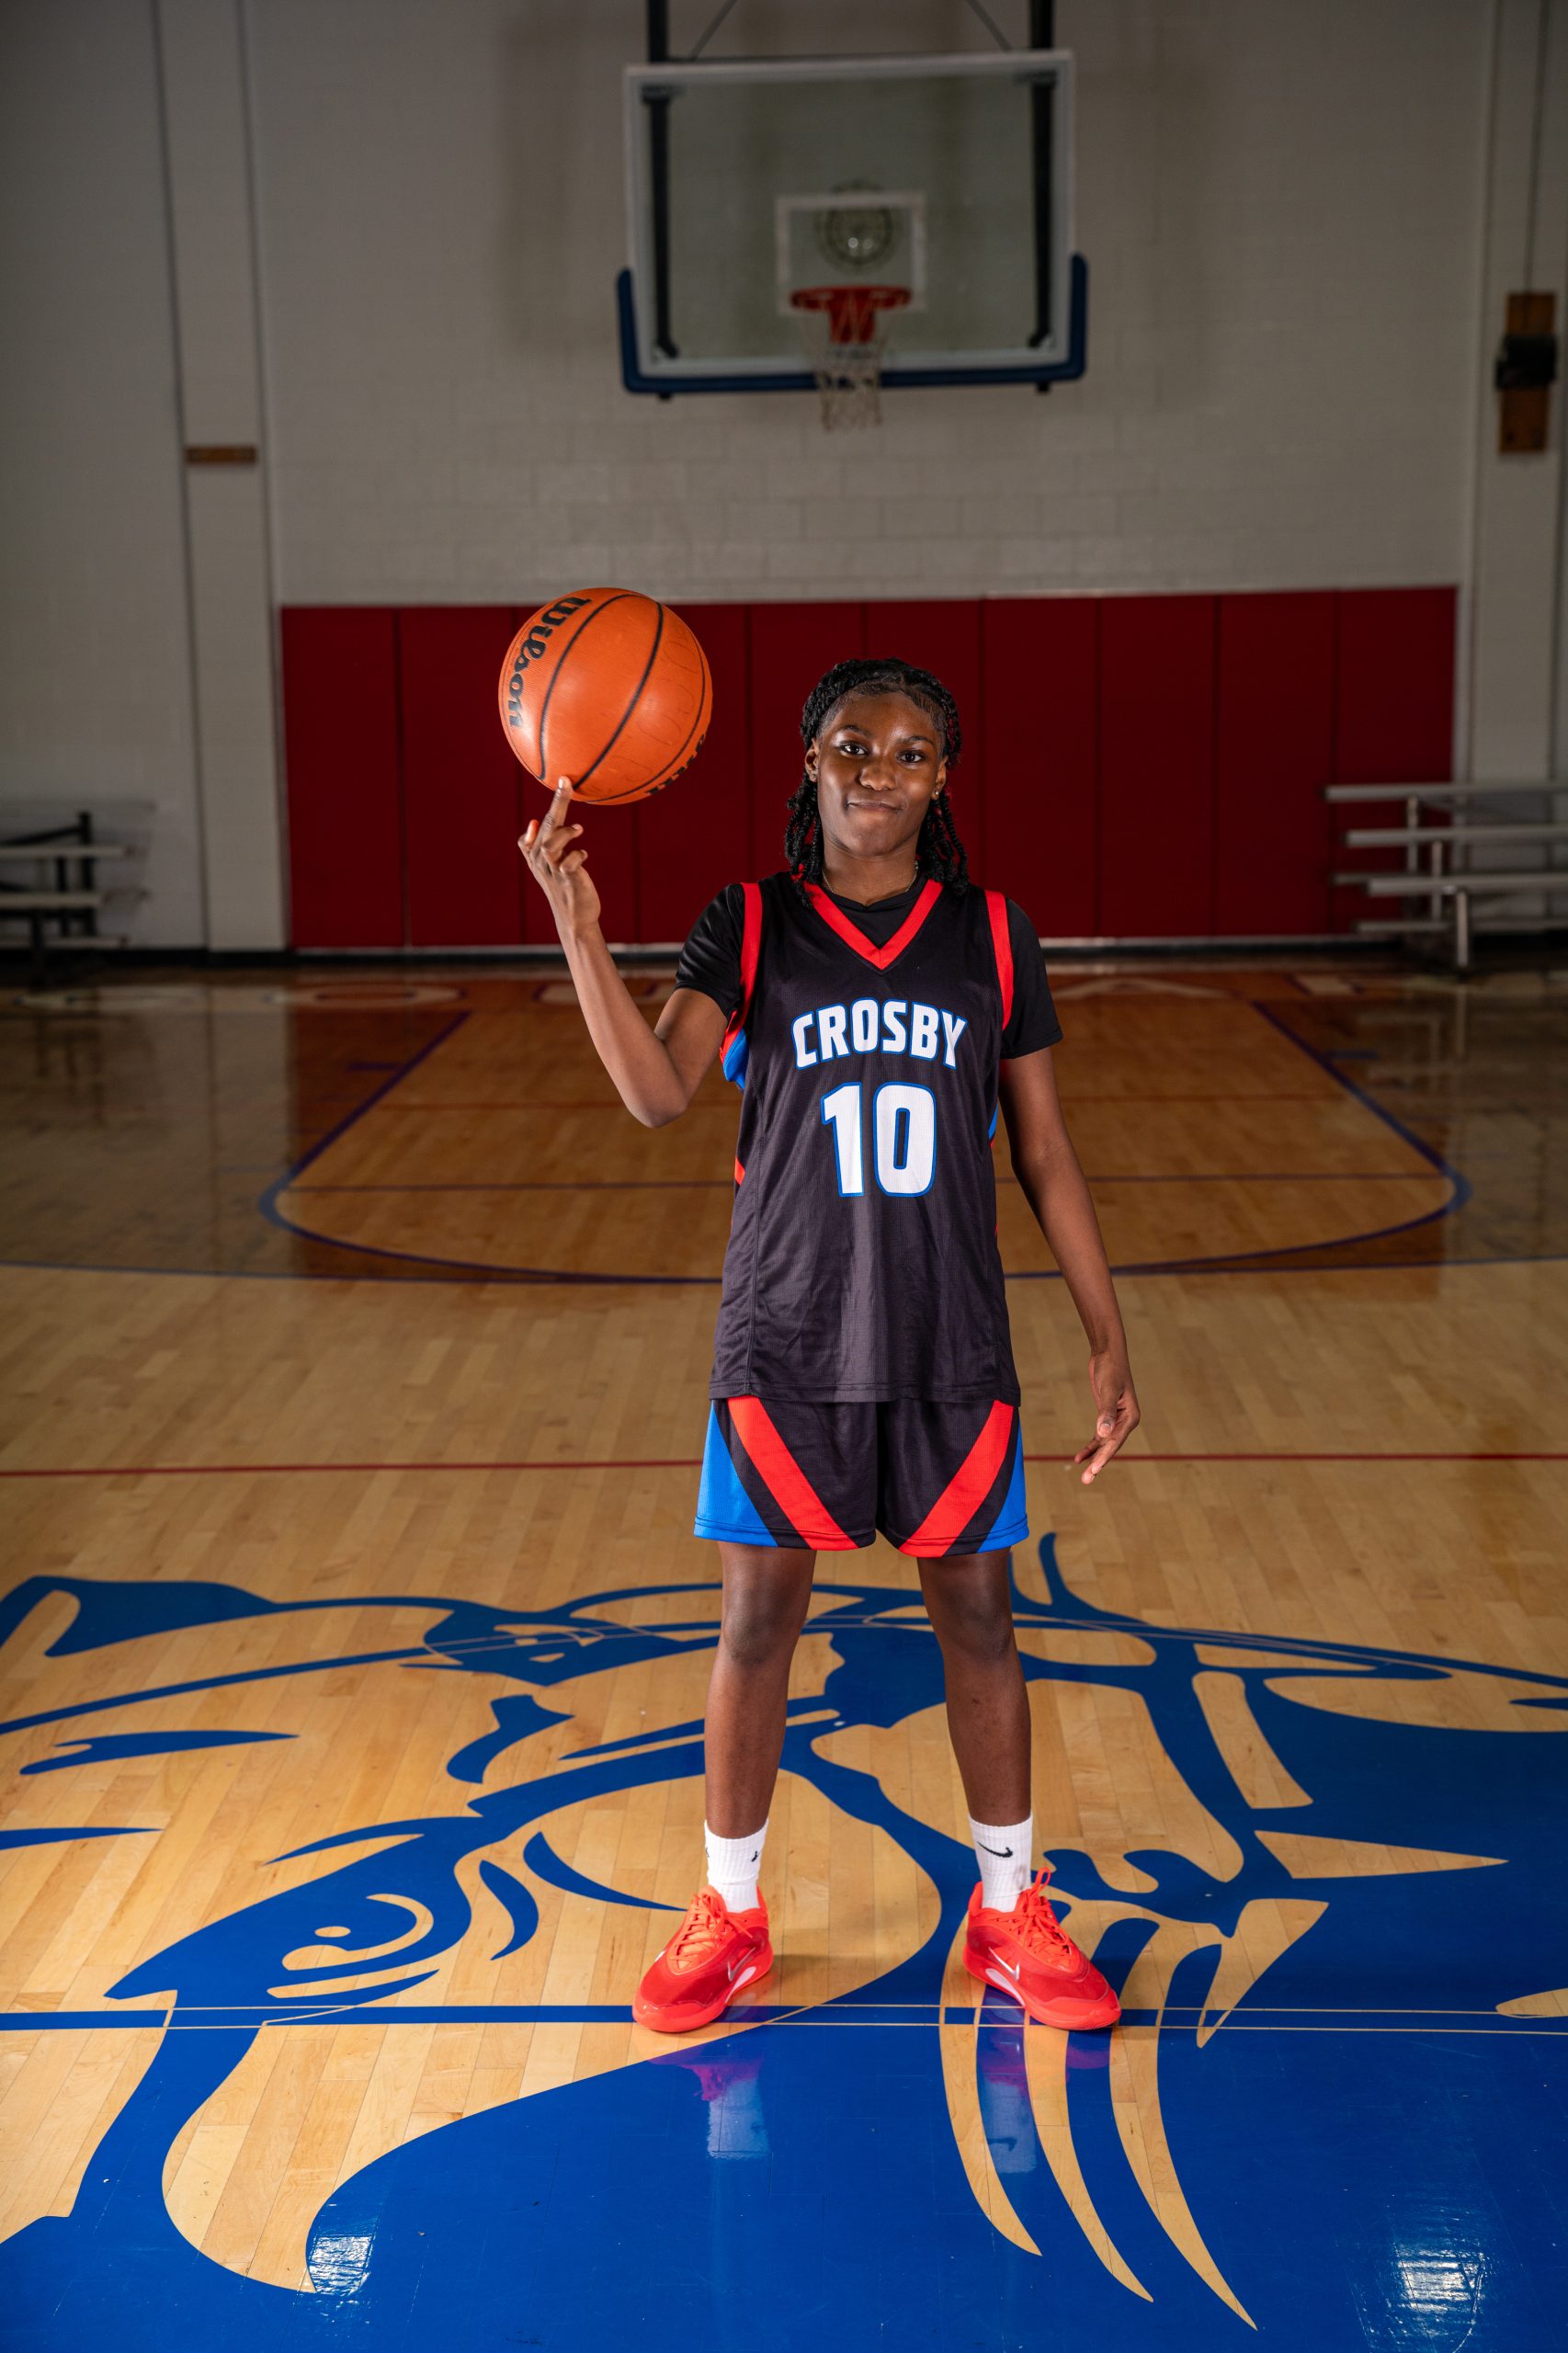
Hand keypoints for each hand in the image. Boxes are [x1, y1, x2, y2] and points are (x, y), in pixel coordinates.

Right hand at [519, 779, 600, 939]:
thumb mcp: (547, 867)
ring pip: (550, 845)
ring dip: (564, 833)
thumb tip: (533, 821)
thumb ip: (537, 846)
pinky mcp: (568, 882)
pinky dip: (576, 856)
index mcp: (536, 856)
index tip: (562, 779)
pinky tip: (583, 855)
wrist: (574, 919)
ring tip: (578, 829)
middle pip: (547, 827)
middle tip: (567, 783)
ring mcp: (554, 872)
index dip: (552, 803)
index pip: (538, 826)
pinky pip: (568, 864)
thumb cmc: (563, 889)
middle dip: (558, 803)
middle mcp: (541, 862)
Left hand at [1071, 1350, 1138, 1484]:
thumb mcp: (1108, 1390)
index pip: (1115, 1442)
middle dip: (1098, 1463)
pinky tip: (1079, 1457)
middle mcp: (1126, 1421)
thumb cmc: (1110, 1369)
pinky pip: (1098, 1437)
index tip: (1093, 1470)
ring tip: (1083, 1476)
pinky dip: (1090, 1447)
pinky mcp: (1106, 1416)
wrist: (1108, 1354)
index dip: (1103, 1457)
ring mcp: (1116, 1420)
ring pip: (1104, 1444)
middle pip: (1110, 1447)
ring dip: (1093, 1458)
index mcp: (1130, 1417)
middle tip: (1086, 1481)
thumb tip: (1103, 1434)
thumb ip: (1106, 1412)